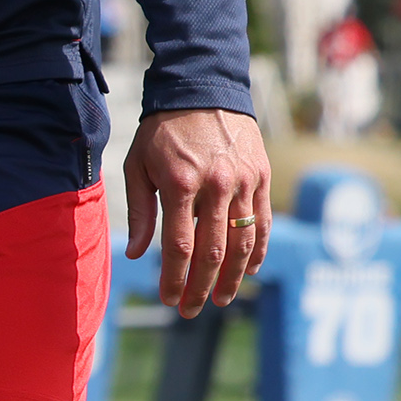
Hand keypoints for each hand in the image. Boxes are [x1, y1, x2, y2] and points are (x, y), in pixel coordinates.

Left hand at [125, 107, 271, 311]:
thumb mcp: (138, 165)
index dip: (175, 278)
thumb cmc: (162, 131)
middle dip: (201, 287)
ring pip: (243, 242)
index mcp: (180, 184)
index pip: (179, 245)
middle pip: (213, 251)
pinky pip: (263, 221)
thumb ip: (141, 211)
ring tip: (222, 299)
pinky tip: (249, 271)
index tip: (168, 300)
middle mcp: (216, 186)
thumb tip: (138, 254)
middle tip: (191, 310)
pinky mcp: (261, 177)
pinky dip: (258, 250)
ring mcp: (243, 182)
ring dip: (233, 277)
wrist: (202, 90)